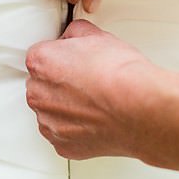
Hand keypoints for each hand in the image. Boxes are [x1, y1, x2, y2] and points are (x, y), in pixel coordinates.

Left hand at [25, 20, 153, 159]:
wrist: (140, 108)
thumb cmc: (121, 75)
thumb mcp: (100, 36)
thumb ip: (77, 33)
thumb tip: (75, 36)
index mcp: (41, 63)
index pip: (41, 56)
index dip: (62, 57)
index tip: (77, 61)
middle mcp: (38, 94)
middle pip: (42, 85)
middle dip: (61, 83)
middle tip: (89, 81)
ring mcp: (49, 122)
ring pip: (52, 111)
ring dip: (67, 107)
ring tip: (96, 101)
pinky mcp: (62, 144)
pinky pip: (63, 134)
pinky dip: (76, 129)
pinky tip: (97, 119)